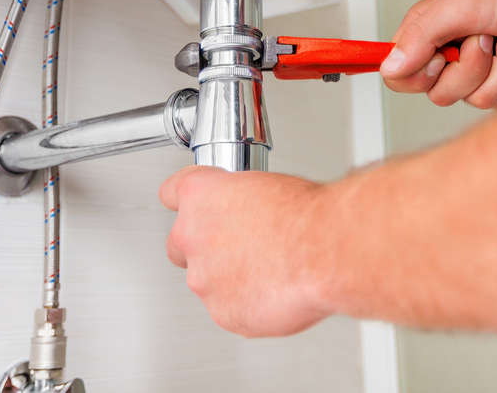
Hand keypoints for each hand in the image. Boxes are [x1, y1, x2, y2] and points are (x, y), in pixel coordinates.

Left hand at [159, 165, 331, 336]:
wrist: (325, 251)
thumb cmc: (304, 215)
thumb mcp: (267, 185)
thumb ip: (241, 200)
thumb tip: (247, 209)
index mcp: (199, 195)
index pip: (171, 193)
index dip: (189, 202)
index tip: (197, 207)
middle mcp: (191, 235)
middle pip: (178, 243)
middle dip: (201, 246)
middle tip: (236, 246)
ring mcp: (204, 278)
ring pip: (205, 280)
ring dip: (228, 277)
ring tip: (268, 269)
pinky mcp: (223, 312)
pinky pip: (228, 308)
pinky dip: (247, 303)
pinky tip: (273, 290)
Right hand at [380, 0, 496, 107]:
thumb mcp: (459, 5)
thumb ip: (420, 36)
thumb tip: (391, 65)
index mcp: (426, 32)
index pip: (398, 76)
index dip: (419, 76)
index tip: (442, 57)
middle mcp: (447, 53)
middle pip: (441, 94)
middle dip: (474, 68)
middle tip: (485, 38)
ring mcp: (475, 71)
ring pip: (477, 100)